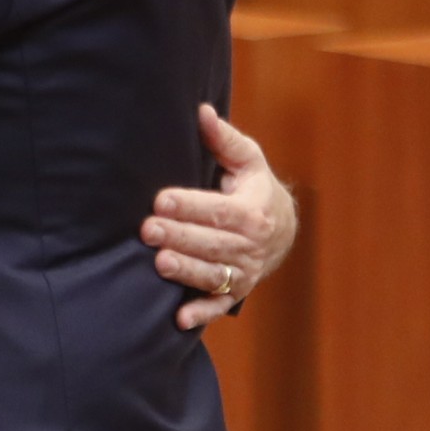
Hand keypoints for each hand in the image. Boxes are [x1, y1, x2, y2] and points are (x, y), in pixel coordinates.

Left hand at [151, 105, 295, 325]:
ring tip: (159, 262)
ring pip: (213, 273)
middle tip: (148, 229)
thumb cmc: (254, 189)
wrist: (282, 230)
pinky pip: (219, 305)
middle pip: (213, 242)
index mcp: (253, 210)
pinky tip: (180, 319)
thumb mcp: (247, 161)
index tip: (161, 200)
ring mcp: (244, 271)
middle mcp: (251, 245)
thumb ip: (223, 139)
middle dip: (180, 236)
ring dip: (186, 270)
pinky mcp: (236, 292)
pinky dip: (201, 313)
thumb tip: (202, 112)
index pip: (219, 209)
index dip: (190, 206)